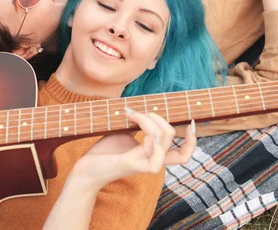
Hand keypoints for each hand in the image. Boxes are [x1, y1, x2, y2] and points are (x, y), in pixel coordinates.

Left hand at [69, 109, 196, 190]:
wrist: (85, 169)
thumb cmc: (104, 152)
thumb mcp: (124, 133)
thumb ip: (137, 125)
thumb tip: (144, 108)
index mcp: (152, 154)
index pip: (183, 154)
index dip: (192, 140)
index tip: (191, 122)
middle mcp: (152, 160)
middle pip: (170, 136)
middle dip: (157, 116)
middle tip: (136, 112)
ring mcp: (143, 164)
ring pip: (162, 141)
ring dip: (148, 121)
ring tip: (131, 114)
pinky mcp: (132, 166)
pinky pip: (155, 160)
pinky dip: (152, 142)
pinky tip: (139, 131)